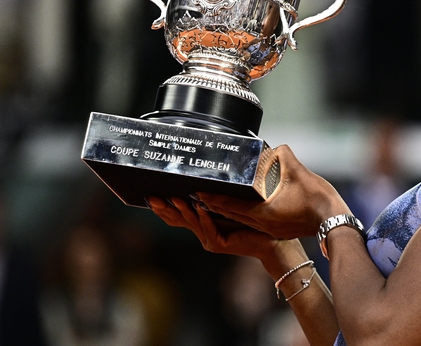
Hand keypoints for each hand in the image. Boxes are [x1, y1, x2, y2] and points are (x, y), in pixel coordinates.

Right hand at [147, 196, 279, 260]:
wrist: (270, 240)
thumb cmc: (253, 220)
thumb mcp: (229, 205)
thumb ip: (216, 197)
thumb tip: (205, 175)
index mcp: (202, 224)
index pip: (176, 216)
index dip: (162, 208)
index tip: (149, 196)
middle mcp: (202, 233)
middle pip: (178, 221)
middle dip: (165, 208)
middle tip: (153, 197)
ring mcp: (209, 240)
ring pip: (192, 223)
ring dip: (183, 210)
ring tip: (175, 198)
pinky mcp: (219, 245)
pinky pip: (209, 229)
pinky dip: (204, 218)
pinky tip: (200, 207)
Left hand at [194, 145, 350, 239]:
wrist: (335, 222)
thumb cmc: (318, 200)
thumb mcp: (299, 172)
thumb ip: (283, 156)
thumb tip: (275, 148)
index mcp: (262, 213)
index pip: (230, 205)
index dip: (213, 197)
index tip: (198, 191)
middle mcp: (263, 224)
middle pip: (232, 215)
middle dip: (215, 204)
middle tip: (200, 194)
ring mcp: (271, 229)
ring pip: (243, 219)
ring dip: (228, 210)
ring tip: (216, 200)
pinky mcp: (279, 230)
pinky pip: (255, 222)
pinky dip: (244, 213)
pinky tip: (245, 206)